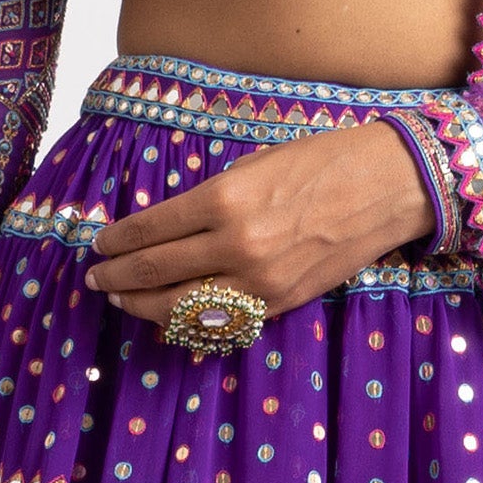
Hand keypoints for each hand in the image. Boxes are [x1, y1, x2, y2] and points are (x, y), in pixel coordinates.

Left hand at [85, 120, 433, 330]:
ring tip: (121, 300)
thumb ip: (209, 200)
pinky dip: (188, 321)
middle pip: (155, 271)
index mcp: (223, 200)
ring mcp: (259, 281)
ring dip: (142, 305)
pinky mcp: (281, 303)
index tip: (100, 245)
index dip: (117, 241)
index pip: (149, 229)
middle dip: (118, 277)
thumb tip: (166, 227)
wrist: (386, 185)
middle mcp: (235, 245)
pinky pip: (221, 321)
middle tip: (97, 278)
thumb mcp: (252, 166)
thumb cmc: (319, 162)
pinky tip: (169, 317)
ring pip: (181, 307)